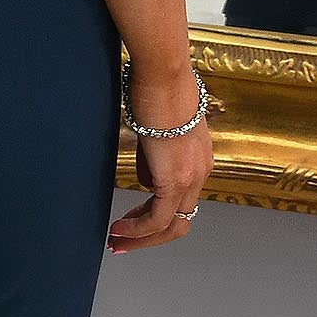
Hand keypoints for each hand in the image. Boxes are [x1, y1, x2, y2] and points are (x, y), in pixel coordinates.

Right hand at [109, 68, 211, 252]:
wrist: (163, 74)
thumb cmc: (158, 89)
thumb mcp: (157, 130)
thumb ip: (155, 159)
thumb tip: (147, 182)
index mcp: (199, 159)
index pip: (182, 202)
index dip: (157, 217)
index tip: (133, 221)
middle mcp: (200, 172)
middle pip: (181, 221)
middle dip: (150, 237)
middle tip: (123, 242)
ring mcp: (191, 177)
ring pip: (171, 225)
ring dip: (142, 237)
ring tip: (116, 239)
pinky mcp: (174, 178)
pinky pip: (157, 218)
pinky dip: (137, 229)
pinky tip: (119, 229)